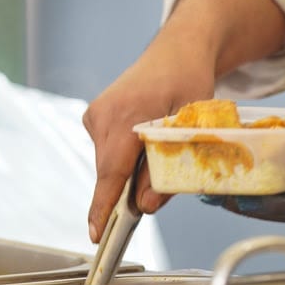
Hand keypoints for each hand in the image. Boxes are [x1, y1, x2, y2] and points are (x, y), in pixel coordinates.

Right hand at [82, 39, 216, 241]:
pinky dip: (123, 157)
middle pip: (109, 171)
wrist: (177, 51)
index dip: (103, 207)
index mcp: (127, 114)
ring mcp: (96, 113)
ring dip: (127, 172)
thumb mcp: (187, 126)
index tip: (96, 234)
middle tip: (151, 192)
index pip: (110, 172)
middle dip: (125, 191)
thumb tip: (144, 206)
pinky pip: (106, 150)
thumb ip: (165, 167)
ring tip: (155, 152)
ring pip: (107, 163)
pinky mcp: (94, 114)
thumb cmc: (189, 81)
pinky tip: (143, 142)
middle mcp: (104, 113)